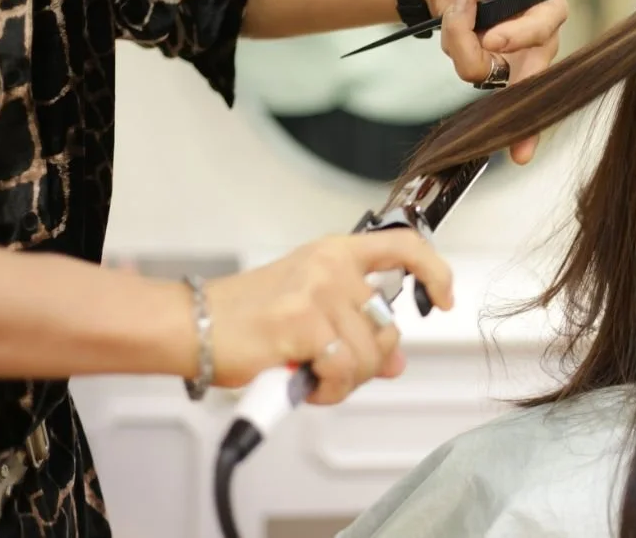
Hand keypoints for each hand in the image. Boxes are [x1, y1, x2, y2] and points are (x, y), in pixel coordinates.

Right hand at [204, 231, 452, 404]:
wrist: (191, 326)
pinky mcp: (303, 323)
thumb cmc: (242, 317)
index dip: (434, 271)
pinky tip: (307, 386)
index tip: (443, 297)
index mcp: (334, 254)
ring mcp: (318, 292)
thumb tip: (396, 362)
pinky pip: (344, 370)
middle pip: (388, 325)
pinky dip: (330, 390)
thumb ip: (356, 331)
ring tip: (314, 379)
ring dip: (346, 381)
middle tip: (335, 371)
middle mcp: (330, 267)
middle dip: (369, 362)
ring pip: (370, 355)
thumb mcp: (308, 313)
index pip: (404, 246)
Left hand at [422, 0, 568, 164]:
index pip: (545, 29)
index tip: (492, 37)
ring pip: (486, 72)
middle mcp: (536, 37)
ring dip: (460, 39)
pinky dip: (452, 40)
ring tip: (458, 5)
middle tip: (481, 41)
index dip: (521, 37)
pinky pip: (465, 65)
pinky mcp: (486, 63)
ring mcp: (511, 55)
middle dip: (500, 63)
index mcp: (548, 5)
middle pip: (528, 70)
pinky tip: (455, 16)